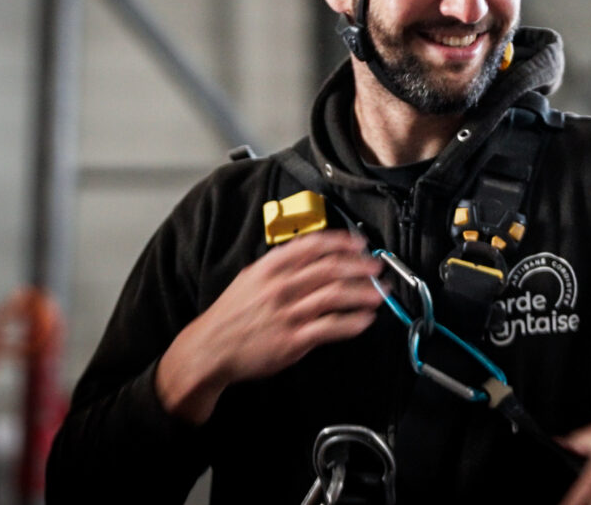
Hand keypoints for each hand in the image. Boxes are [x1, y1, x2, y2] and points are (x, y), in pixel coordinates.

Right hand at [155, 230, 383, 423]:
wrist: (211, 348)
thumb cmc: (232, 315)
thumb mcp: (250, 278)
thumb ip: (279, 266)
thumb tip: (309, 254)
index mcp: (270, 268)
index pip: (313, 245)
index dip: (341, 242)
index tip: (359, 243)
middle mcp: (281, 287)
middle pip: (331, 268)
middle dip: (360, 266)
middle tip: (377, 268)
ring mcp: (288, 313)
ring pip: (335, 296)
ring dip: (363, 293)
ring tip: (379, 293)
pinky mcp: (293, 339)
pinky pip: (331, 327)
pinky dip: (352, 323)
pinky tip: (364, 319)